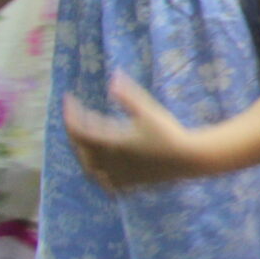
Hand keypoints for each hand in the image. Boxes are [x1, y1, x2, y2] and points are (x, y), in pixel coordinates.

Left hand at [63, 73, 209, 188]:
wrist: (190, 158)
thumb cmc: (170, 133)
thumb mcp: (149, 110)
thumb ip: (128, 96)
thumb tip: (114, 76)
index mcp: (111, 144)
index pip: (78, 130)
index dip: (70, 113)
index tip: (69, 99)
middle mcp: (110, 162)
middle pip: (80, 149)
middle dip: (75, 132)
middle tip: (78, 117)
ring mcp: (119, 174)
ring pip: (89, 168)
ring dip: (82, 154)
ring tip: (84, 143)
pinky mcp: (129, 182)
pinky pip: (104, 181)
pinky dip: (98, 174)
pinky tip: (101, 168)